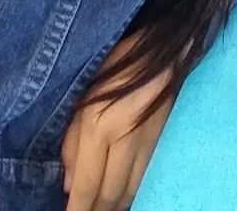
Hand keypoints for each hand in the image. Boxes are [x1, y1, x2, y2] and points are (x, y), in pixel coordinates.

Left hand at [61, 36, 173, 210]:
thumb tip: (71, 184)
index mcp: (100, 126)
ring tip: (102, 208)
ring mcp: (150, 140)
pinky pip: (148, 176)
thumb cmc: (111, 63)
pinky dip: (135, 190)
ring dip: (117, 204)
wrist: (160, 41)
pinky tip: (123, 193)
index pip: (88, 186)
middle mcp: (127, 139)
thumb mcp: (78, 100)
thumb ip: (71, 145)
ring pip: (134, 190)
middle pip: (113, 195)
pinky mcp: (165, 138)